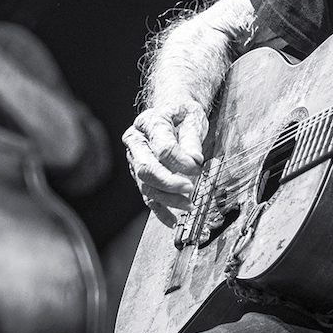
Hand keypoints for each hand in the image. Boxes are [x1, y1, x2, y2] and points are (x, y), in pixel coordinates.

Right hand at [122, 101, 207, 226]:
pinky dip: (159, 210)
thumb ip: (191, 139)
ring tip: (189, 206)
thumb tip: (194, 160)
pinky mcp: (140, 175)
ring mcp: (135, 160)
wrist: (171, 112)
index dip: (180, 160)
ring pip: (146, 185)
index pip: (162, 147)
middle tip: (190, 189)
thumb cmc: (183, 114)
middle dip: (168, 183)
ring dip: (168, 199)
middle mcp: (136, 142)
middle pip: (147, 168)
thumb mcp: (192, 117)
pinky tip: (173, 220)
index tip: (197, 167)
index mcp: (149, 123)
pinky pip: (147, 196)